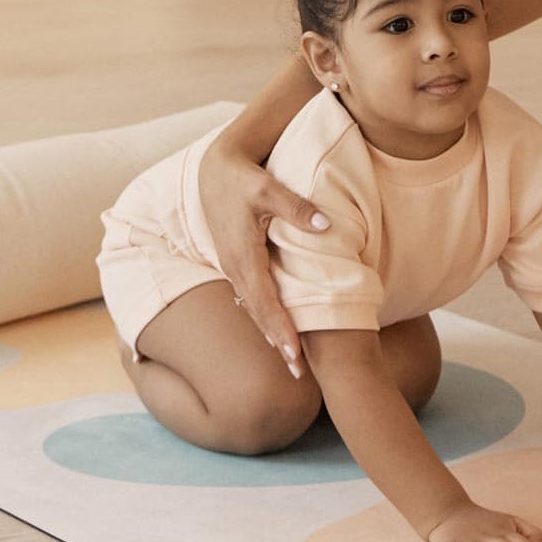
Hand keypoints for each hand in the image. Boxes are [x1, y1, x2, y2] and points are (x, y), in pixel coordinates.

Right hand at [197, 133, 329, 372]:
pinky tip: (276, 330)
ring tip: (292, 360)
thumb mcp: (269, 188)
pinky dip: (265, 316)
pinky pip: (253, 296)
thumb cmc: (243, 177)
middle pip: (258, 314)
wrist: (215, 169)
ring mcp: (234, 267)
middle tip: (299, 372)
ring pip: (254, 308)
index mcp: (243, 256)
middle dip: (278, 343)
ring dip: (271, 333)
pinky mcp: (237, 262)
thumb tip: (326, 226)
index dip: (280, 329)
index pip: (265, 301)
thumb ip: (296, 208)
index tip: (295, 354)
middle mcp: (235, 267)